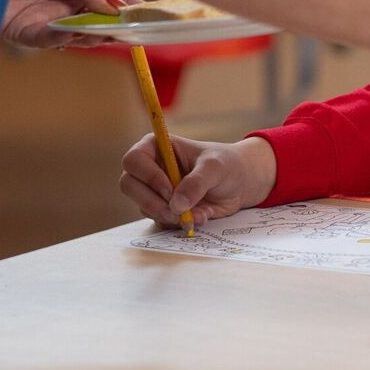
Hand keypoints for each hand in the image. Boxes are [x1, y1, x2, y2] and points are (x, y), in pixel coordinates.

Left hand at [0, 0, 137, 47]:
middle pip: (101, 24)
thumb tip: (117, 7)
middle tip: (132, 30)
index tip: (153, 18)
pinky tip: (71, 30)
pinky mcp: (25, 33)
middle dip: (117, 29)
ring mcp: (49, 21)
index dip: (134, 10)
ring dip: (92, 35)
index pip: (115, 0)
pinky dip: (60, 37)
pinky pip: (47, 40)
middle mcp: (70, 5)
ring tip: (104, 31)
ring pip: (79, 36)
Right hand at [118, 134, 275, 226]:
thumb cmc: (227, 164)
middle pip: (129, 185)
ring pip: (143, 206)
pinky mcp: (163, 208)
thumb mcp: (215, 168)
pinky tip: (199, 216)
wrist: (240, 183)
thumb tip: (176, 205)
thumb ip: (196, 182)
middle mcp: (150, 167)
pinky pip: (159, 220)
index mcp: (157, 146)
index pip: (133, 160)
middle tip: (177, 211)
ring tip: (197, 213)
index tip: (170, 189)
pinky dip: (177, 223)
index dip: (148, 176)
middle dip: (152, 202)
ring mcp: (154, 189)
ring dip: (168, 215)